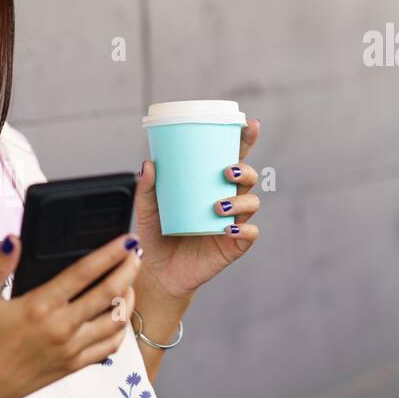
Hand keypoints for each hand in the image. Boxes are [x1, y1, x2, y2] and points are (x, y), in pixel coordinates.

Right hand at [0, 232, 141, 397]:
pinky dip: (120, 330)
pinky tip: (118, 317)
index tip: (126, 240)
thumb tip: (13, 239)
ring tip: (129, 283)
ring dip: (128, 299)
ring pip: (116, 321)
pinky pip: (109, 347)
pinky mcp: (74, 366)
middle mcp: (61, 327)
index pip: (85, 273)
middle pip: (109, 294)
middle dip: (128, 270)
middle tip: (135, 254)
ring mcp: (71, 349)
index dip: (110, 254)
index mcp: (40, 306)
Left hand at [133, 118, 261, 301]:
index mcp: (210, 185)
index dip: (245, 141)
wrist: (159, 271)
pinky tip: (228, 229)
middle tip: (226, 172)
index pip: (232, 158)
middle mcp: (226, 200)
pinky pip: (249, 234)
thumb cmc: (157, 235)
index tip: (250, 126)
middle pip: (248, 178)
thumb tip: (149, 164)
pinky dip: (243, 229)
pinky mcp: (233, 245)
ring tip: (218, 206)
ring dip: (241, 200)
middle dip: (244, 170)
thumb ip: (147, 189)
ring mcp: (232, 222)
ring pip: (252, 203)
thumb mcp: (147, 210)